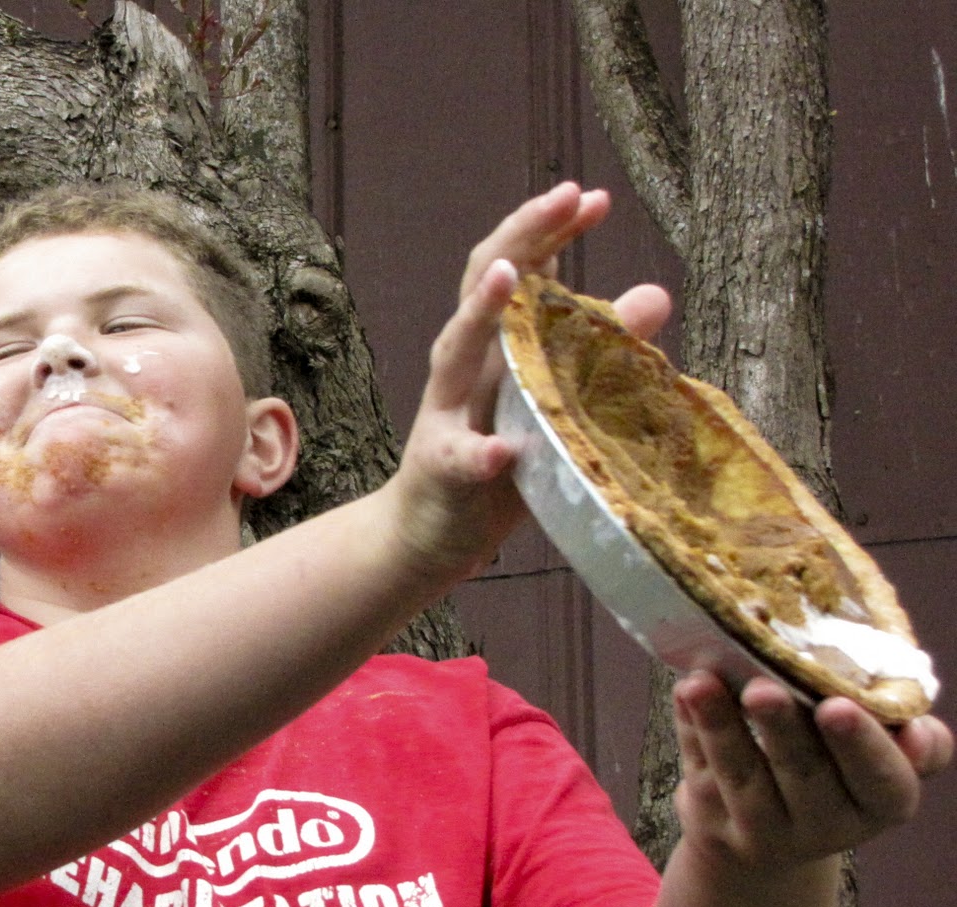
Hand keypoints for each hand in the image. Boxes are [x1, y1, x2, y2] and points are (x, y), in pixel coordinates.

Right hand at [384, 182, 670, 579]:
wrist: (430, 532)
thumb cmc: (502, 460)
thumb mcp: (555, 401)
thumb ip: (595, 349)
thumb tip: (655, 293)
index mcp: (495, 343)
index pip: (519, 269)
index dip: (551, 228)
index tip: (593, 197)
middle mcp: (464, 364)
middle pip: (480, 284)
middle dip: (520, 235)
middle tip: (564, 194)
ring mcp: (447, 412)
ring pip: (456, 352)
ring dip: (479, 313)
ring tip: (506, 277)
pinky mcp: (442, 468)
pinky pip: (459, 457)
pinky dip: (478, 452)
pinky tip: (500, 452)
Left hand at [672, 671, 952, 869]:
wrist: (771, 834)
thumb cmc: (838, 772)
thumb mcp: (878, 763)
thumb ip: (909, 744)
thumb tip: (918, 729)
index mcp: (880, 804)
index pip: (881, 781)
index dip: (862, 746)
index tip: (838, 706)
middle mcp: (824, 825)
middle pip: (804, 775)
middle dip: (782, 730)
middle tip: (763, 689)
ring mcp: (762, 828)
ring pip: (741, 775)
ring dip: (721, 726)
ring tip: (703, 684)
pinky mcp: (711, 819)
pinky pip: (700, 767)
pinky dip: (691, 726)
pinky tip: (687, 692)